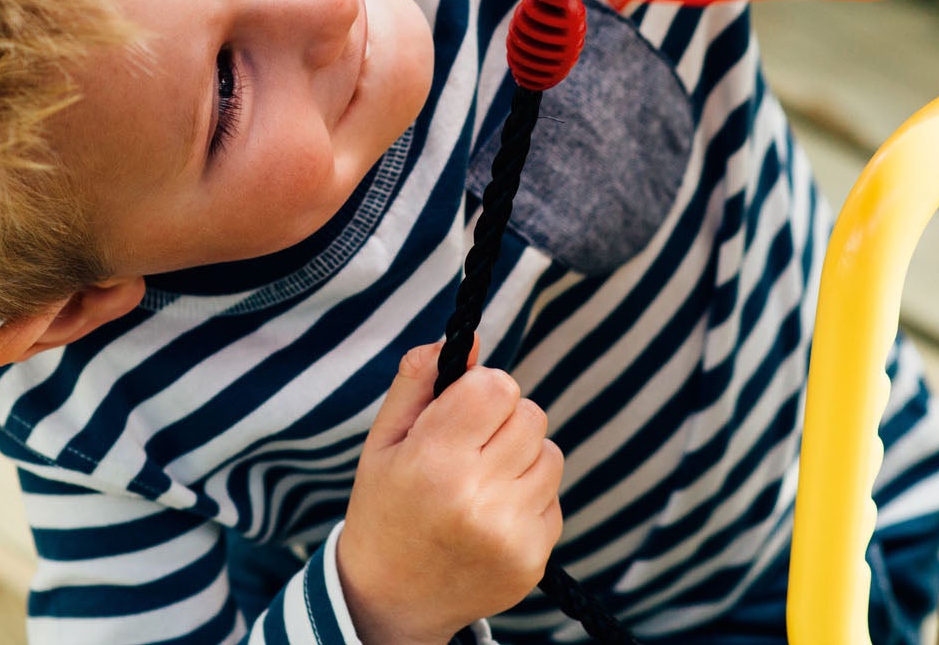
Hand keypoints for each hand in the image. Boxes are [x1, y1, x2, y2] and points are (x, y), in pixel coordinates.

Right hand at [338, 341, 564, 644]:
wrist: (392, 601)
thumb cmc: (386, 506)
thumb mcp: (384, 439)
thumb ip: (420, 380)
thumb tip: (472, 337)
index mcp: (434, 459)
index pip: (497, 386)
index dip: (482, 387)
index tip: (463, 407)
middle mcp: (477, 496)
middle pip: (530, 413)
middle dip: (504, 418)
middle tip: (471, 444)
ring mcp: (510, 532)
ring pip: (550, 453)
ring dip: (523, 456)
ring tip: (483, 479)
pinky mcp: (533, 559)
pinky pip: (554, 498)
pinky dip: (530, 497)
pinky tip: (494, 513)